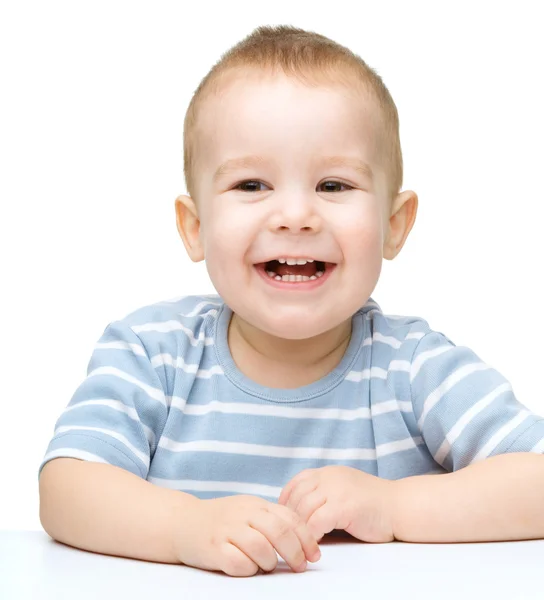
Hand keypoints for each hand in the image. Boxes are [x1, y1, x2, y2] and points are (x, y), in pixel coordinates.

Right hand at [172, 495, 321, 576]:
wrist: (183, 522)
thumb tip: (304, 541)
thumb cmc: (223, 520)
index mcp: (256, 504)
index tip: (314, 556)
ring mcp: (227, 530)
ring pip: (261, 548)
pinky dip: (248, 569)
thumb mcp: (249, 511)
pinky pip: (238, 563)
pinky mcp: (213, 548)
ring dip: (270, 562)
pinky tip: (246, 567)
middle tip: (299, 566)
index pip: (290, 518)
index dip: (306, 538)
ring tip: (266, 566)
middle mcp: (243, 514)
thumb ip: (272, 519)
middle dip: (295, 553)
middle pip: (279, 532)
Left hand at [278, 466, 395, 542]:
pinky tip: (316, 543)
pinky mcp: (344, 507)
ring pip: (304, 509)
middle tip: (292, 535)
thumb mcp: (344, 488)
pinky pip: (317, 522)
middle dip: (291, 518)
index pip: (297, 482)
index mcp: (328, 472)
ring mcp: (337, 490)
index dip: (286, 500)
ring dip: (300, 529)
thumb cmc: (372, 504)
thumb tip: (300, 510)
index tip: (284, 517)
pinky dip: (312, 534)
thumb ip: (324, 493)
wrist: (400, 506)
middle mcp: (330, 477)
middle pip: (297, 497)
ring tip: (302, 542)